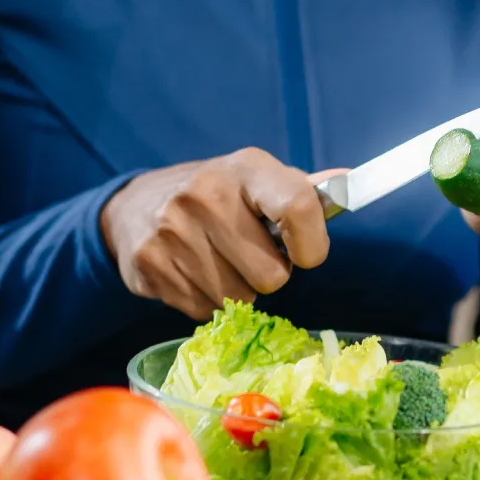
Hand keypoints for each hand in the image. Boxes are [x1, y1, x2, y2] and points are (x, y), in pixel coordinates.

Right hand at [101, 149, 330, 320]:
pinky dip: (205, 299)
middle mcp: (206, 195)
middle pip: (272, 276)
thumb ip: (299, 191)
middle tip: (247, 254)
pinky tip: (192, 272)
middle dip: (267, 274)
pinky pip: (204, 310)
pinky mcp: (150, 264)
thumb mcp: (254, 181)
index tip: (307, 255)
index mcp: (246, 169)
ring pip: (238, 299)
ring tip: (217, 261)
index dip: (313, 244)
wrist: (133, 208)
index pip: (299, 206)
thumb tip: (346, 185)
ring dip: (236, 290)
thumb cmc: (214, 197)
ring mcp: (173, 231)